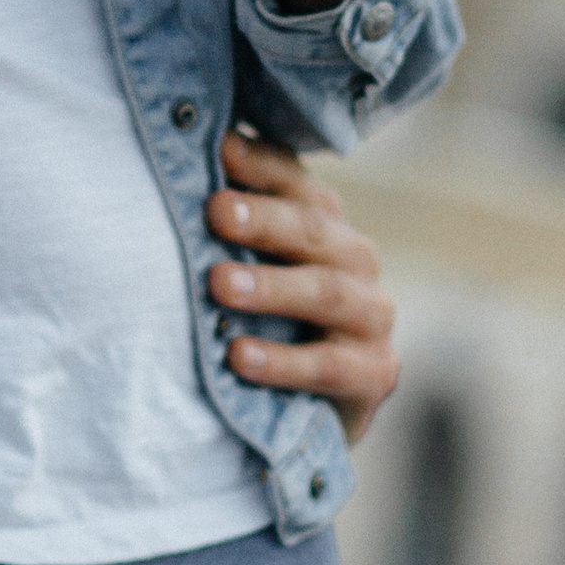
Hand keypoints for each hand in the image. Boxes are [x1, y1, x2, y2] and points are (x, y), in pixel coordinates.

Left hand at [207, 132, 399, 443]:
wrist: (309, 412)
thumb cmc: (268, 323)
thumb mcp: (250, 267)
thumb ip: (229, 222)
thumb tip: (190, 158)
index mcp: (325, 225)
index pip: (298, 184)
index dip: (262, 166)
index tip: (219, 152)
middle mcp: (356, 261)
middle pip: (313, 231)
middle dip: (262, 220)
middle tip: (214, 212)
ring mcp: (371, 318)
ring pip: (326, 293)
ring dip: (271, 287)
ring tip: (219, 285)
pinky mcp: (374, 373)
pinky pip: (329, 366)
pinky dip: (282, 361)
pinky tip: (238, 356)